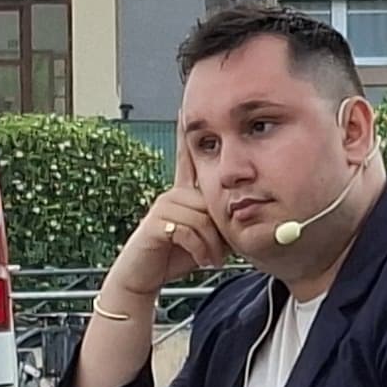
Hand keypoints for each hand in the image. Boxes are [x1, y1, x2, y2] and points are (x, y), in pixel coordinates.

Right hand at [103, 147, 228, 301]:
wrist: (143, 276)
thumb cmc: (176, 256)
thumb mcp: (206, 238)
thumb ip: (220, 223)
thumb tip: (243, 216)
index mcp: (184, 194)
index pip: (187, 160)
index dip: (185, 136)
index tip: (184, 110)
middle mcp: (172, 195)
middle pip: (210, 201)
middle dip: (220, 231)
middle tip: (221, 255)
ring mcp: (163, 207)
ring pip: (203, 218)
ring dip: (212, 245)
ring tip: (211, 260)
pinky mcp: (155, 224)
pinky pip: (189, 231)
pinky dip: (200, 249)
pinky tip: (201, 261)